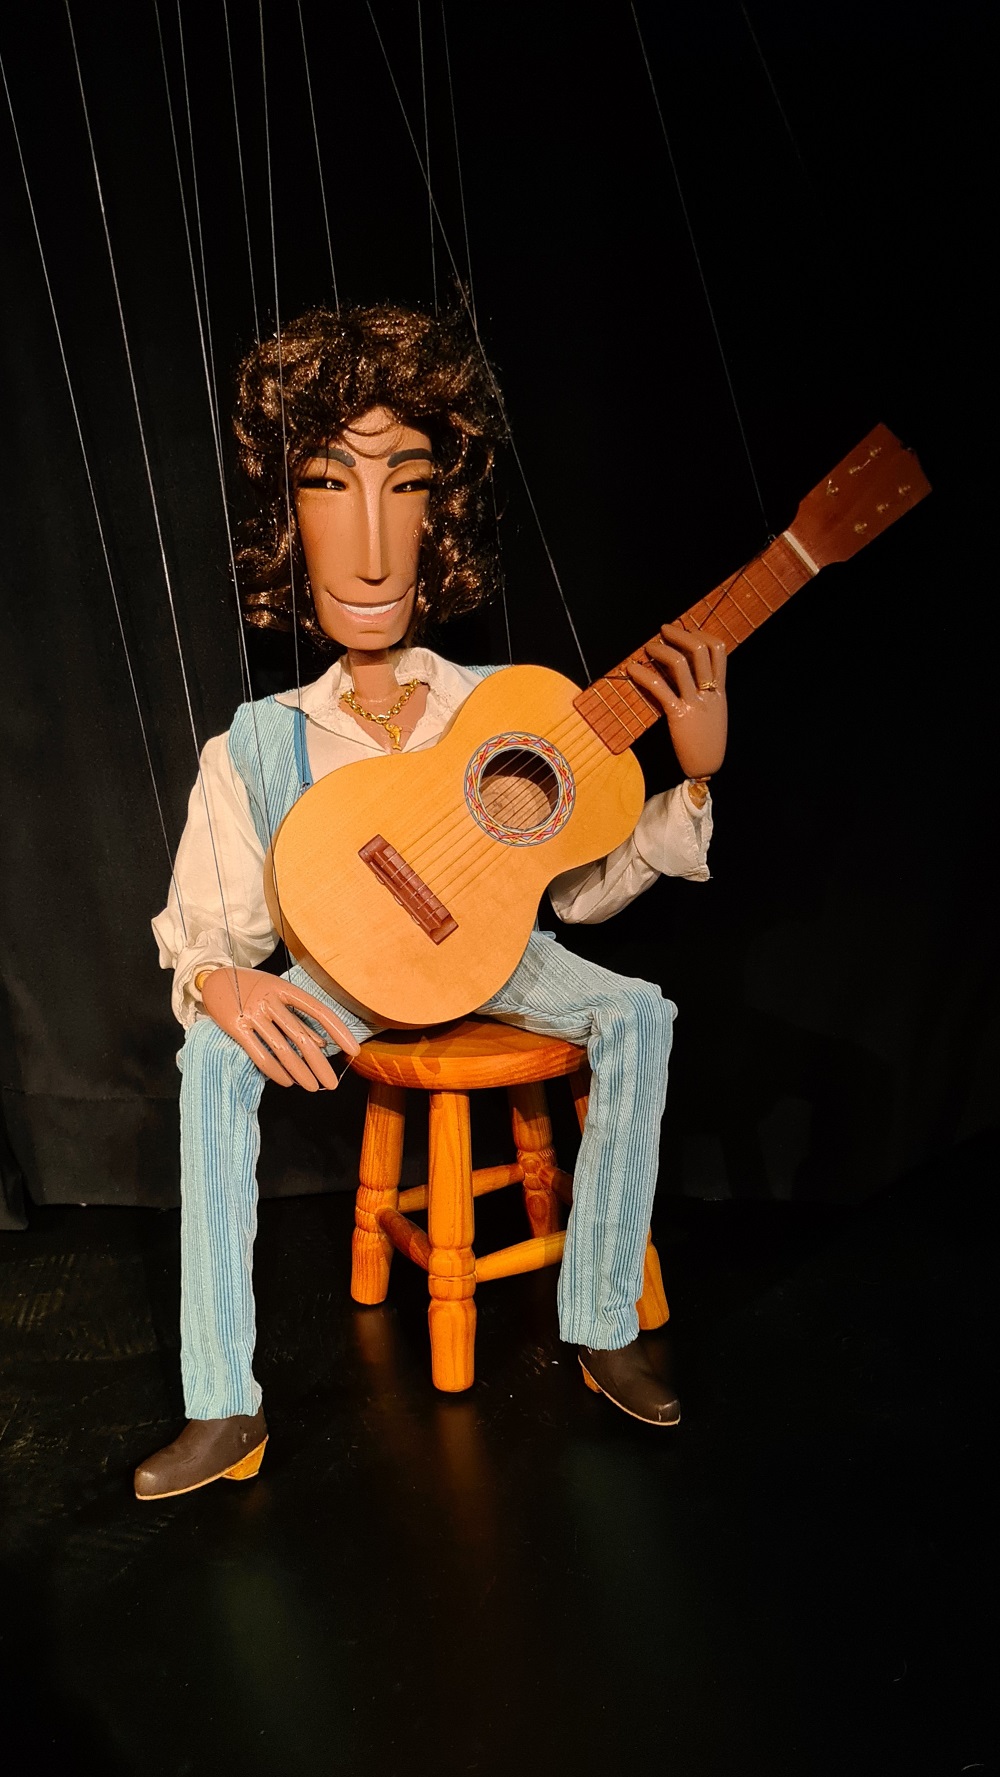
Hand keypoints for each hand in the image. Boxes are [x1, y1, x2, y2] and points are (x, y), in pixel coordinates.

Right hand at [200, 967, 360, 1090]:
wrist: (214, 979)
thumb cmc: (253, 987)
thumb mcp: (278, 993)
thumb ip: (298, 1017)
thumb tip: (323, 1043)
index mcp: (285, 988)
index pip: (319, 1011)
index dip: (339, 1031)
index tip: (353, 1050)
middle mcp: (270, 1000)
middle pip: (301, 1037)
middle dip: (319, 1064)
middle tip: (331, 1083)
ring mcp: (252, 1014)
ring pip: (282, 1050)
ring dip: (300, 1072)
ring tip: (312, 1086)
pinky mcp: (236, 1027)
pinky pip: (260, 1054)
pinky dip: (275, 1071)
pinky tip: (287, 1081)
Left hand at [625, 622, 727, 779]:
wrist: (707, 768)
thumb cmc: (707, 742)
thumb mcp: (713, 713)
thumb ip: (706, 693)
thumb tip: (690, 674)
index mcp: (719, 691)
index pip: (719, 651)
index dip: (702, 634)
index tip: (688, 631)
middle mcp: (710, 693)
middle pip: (700, 651)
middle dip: (681, 634)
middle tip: (665, 630)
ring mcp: (696, 704)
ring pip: (681, 665)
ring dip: (662, 650)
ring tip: (649, 647)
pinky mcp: (679, 716)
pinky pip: (661, 689)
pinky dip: (645, 675)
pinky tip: (632, 670)